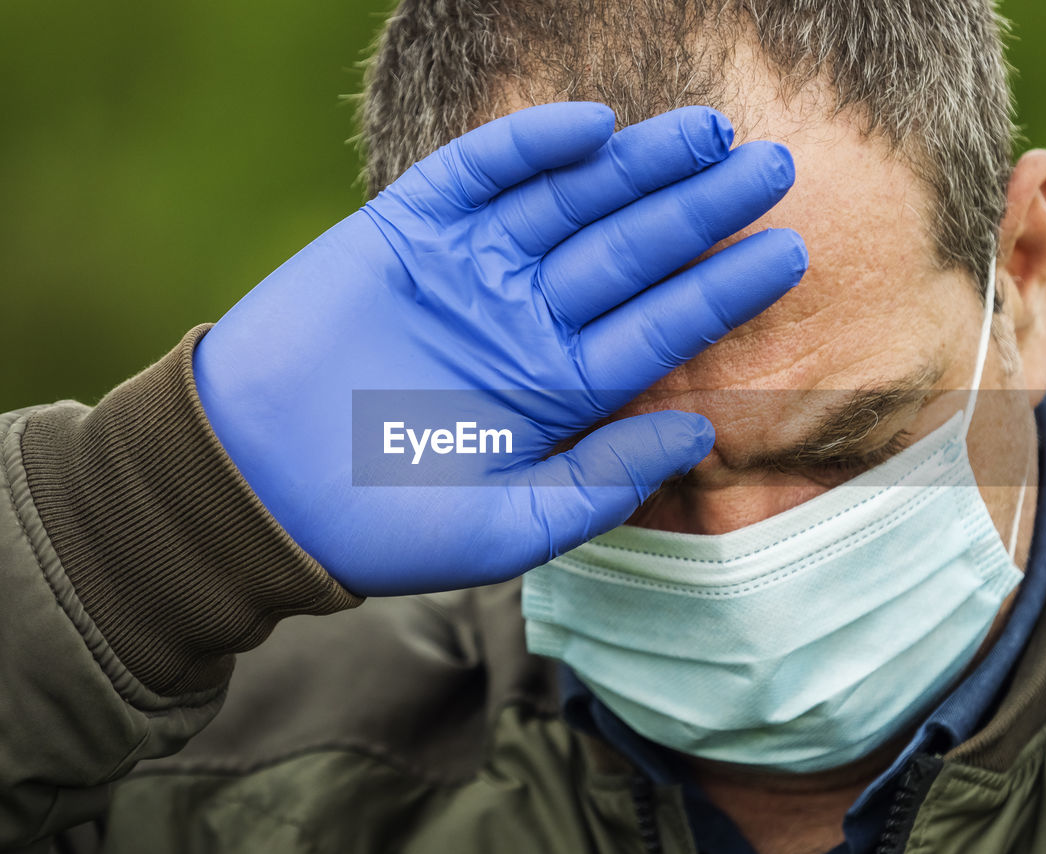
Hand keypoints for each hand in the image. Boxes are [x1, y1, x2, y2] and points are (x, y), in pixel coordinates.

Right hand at [193, 102, 805, 594]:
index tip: (791, 254)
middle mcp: (523, 320)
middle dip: (700, 210)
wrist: (254, 485)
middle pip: (630, 252)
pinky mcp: (406, 230)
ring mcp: (468, 269)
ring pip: (569, 202)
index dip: (724, 291)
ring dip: (636, 166)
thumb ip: (600, 485)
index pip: (659, 329)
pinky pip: (477, 175)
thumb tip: (700, 434)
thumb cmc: (380, 524)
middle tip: (773, 166)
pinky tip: (594, 130)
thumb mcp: (504, 531)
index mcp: (555, 390)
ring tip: (708, 133)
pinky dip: (530, 148)